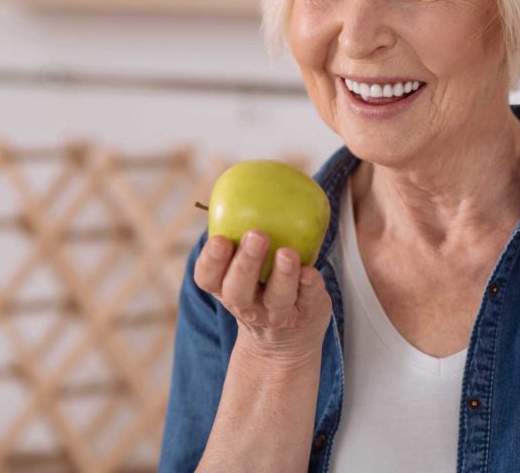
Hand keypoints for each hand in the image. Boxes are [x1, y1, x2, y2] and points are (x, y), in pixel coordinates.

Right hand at [193, 229, 332, 364]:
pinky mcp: (306, 315)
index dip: (211, 260)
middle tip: (256, 235)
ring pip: (277, 298)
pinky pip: (308, 299)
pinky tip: (311, 271)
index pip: (208, 277)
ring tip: (288, 253)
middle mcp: (247, 305)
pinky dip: (309, 285)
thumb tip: (247, 179)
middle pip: (238, 289)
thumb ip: (242, 234)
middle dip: (245, 263)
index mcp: (225, 288)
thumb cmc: (261, 285)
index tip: (220, 238)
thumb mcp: (244, 266)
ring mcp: (277, 314)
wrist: (285, 340)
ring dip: (282, 274)